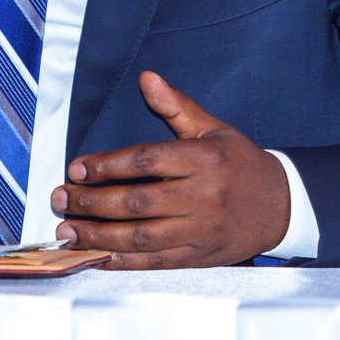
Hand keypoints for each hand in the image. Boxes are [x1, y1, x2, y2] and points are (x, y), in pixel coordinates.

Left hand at [51, 70, 290, 268]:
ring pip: (141, 237)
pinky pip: (155, 262)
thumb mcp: (213, 128)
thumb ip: (176, 106)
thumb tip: (146, 77)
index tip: (76, 169)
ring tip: (66, 229)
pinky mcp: (199, 257)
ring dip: (98, 235)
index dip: (106, 165)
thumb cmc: (239, 162)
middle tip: (59, 198)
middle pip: (137, 201)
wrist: (280, 205)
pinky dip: (122, 262)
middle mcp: (202, 197)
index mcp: (203, 160)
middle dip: (92, 202)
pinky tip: (95, 255)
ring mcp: (200, 231)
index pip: (146, 161)